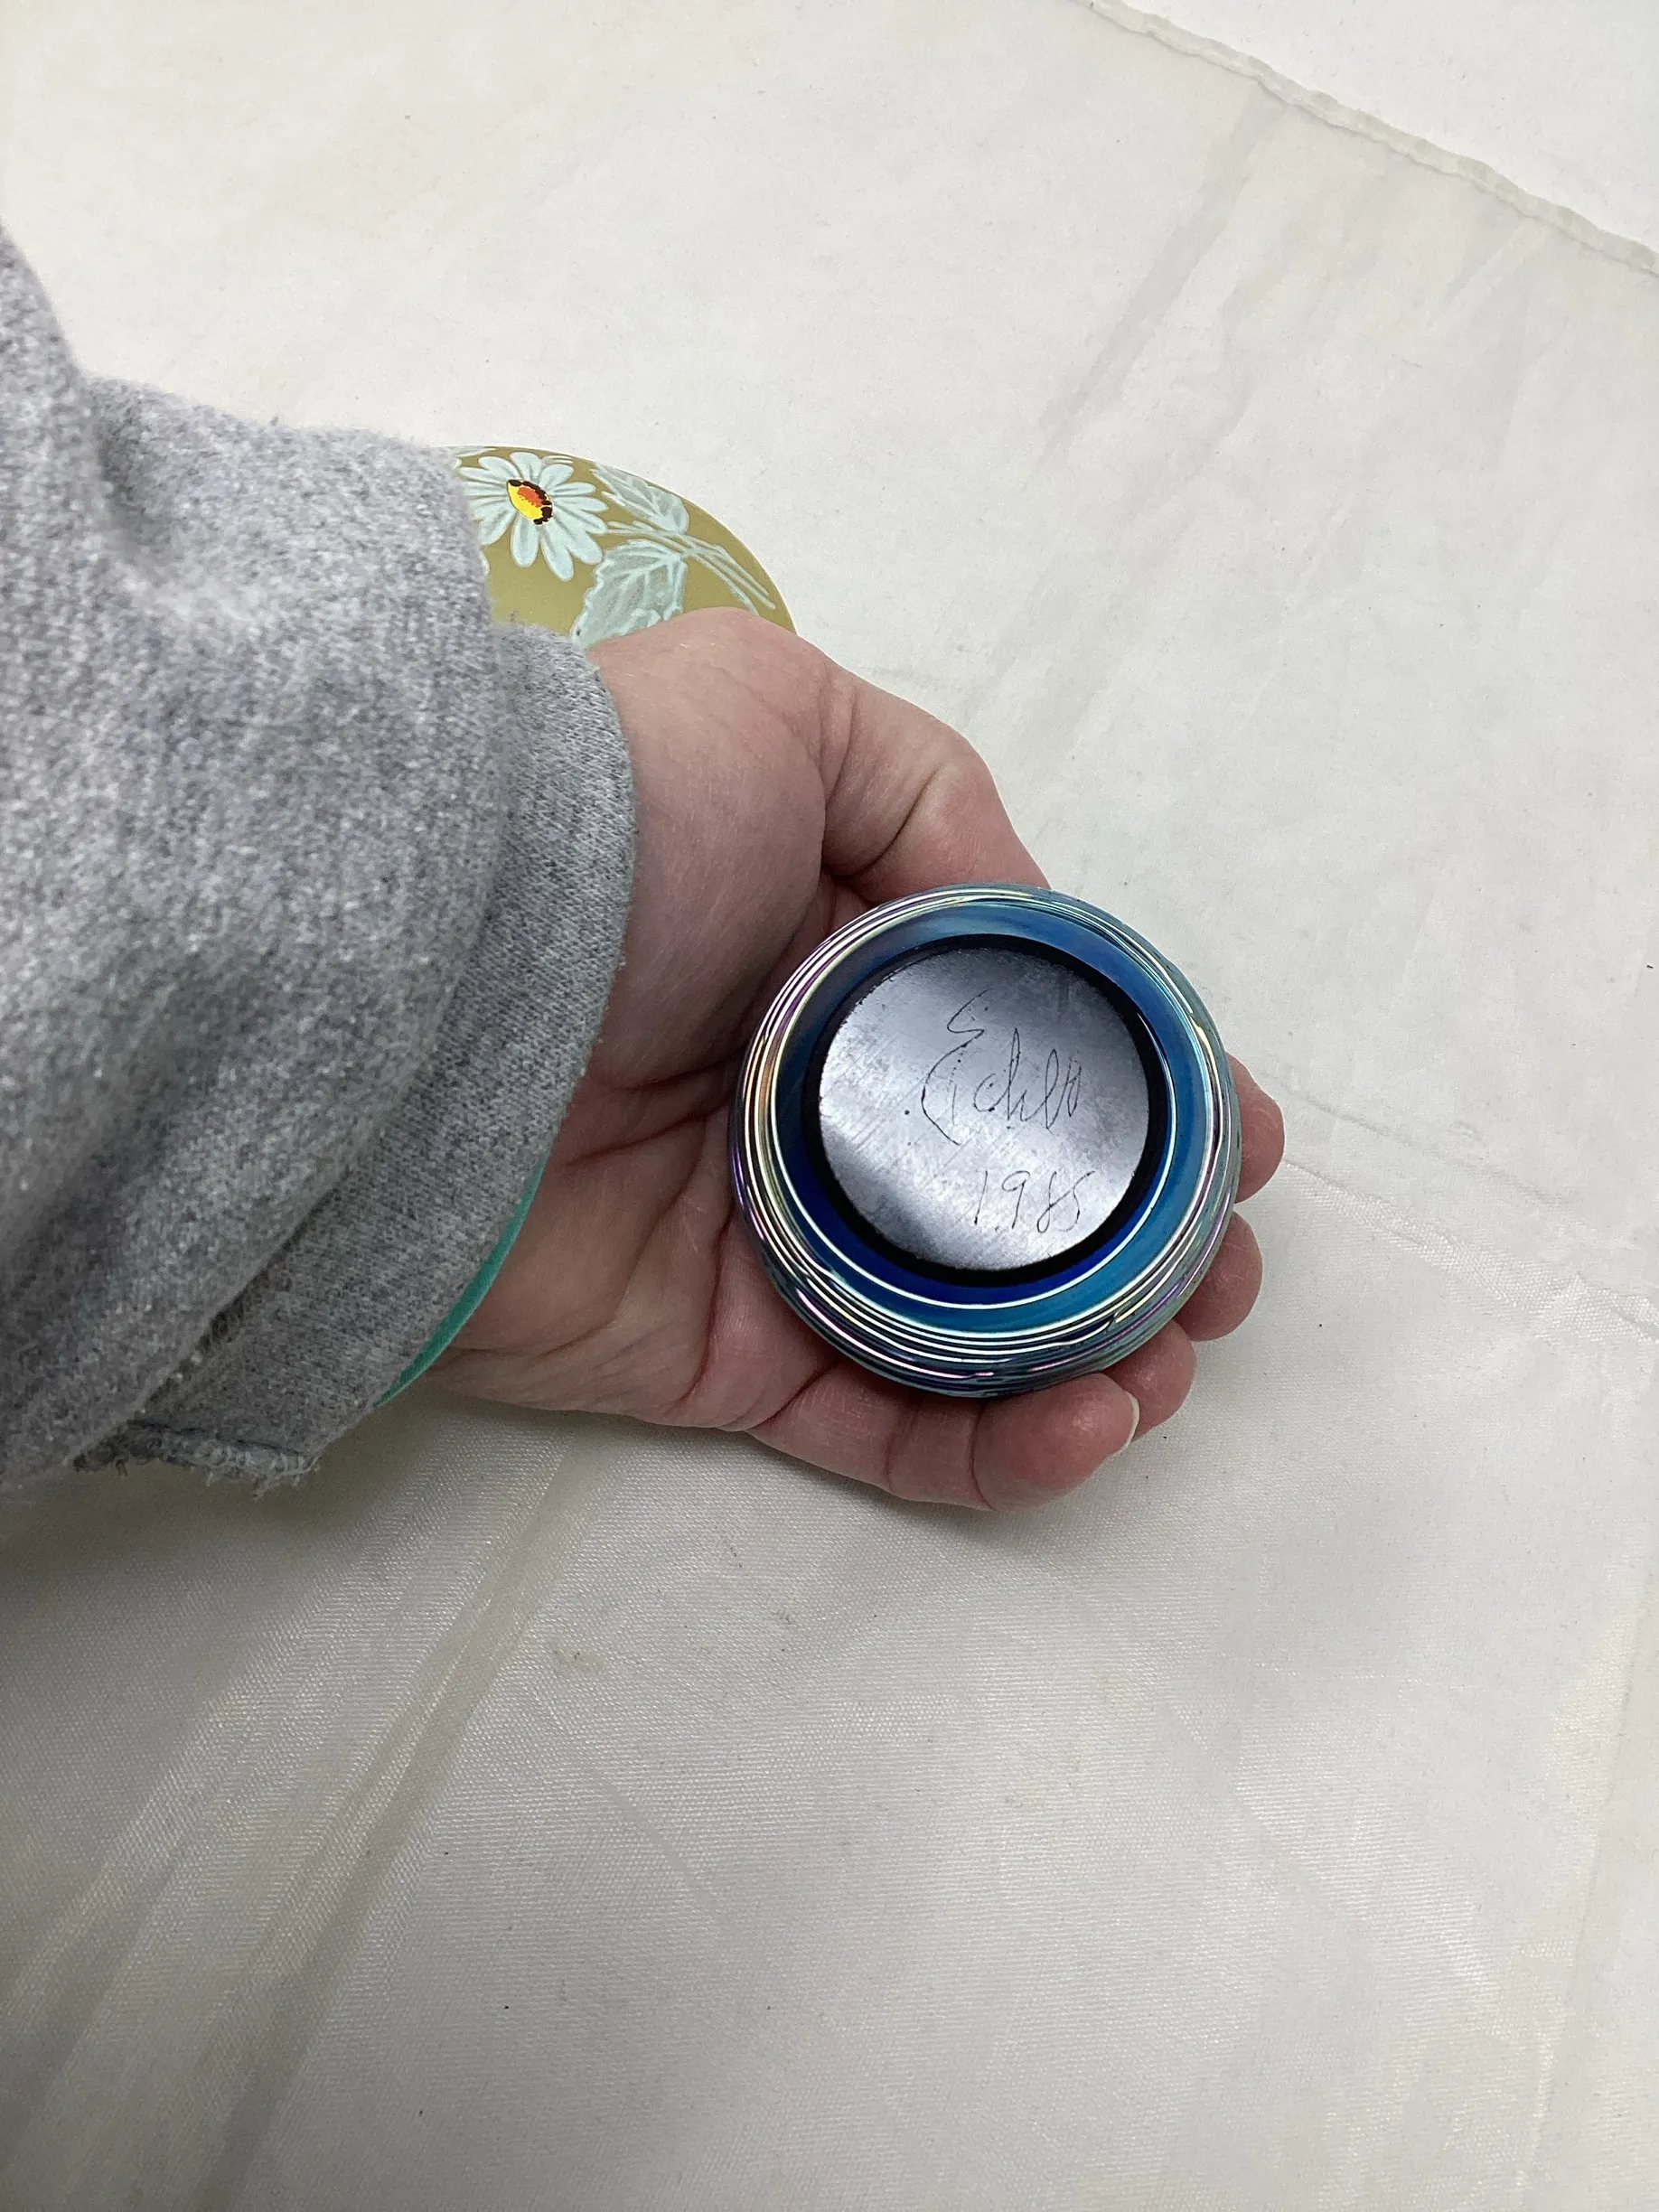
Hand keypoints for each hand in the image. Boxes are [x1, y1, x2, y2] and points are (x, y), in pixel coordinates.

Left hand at [440, 611, 1283, 1508]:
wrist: (434, 980)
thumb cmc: (617, 828)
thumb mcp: (782, 716)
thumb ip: (932, 801)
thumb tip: (1033, 925)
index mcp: (836, 978)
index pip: (1018, 1052)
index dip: (1139, 1097)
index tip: (1233, 1136)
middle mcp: (811, 1116)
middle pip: (1008, 1207)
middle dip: (1141, 1246)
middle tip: (1222, 1274)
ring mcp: (771, 1248)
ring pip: (966, 1336)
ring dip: (1100, 1358)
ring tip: (1179, 1359)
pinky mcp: (721, 1362)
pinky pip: (882, 1429)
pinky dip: (1001, 1449)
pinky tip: (1100, 1418)